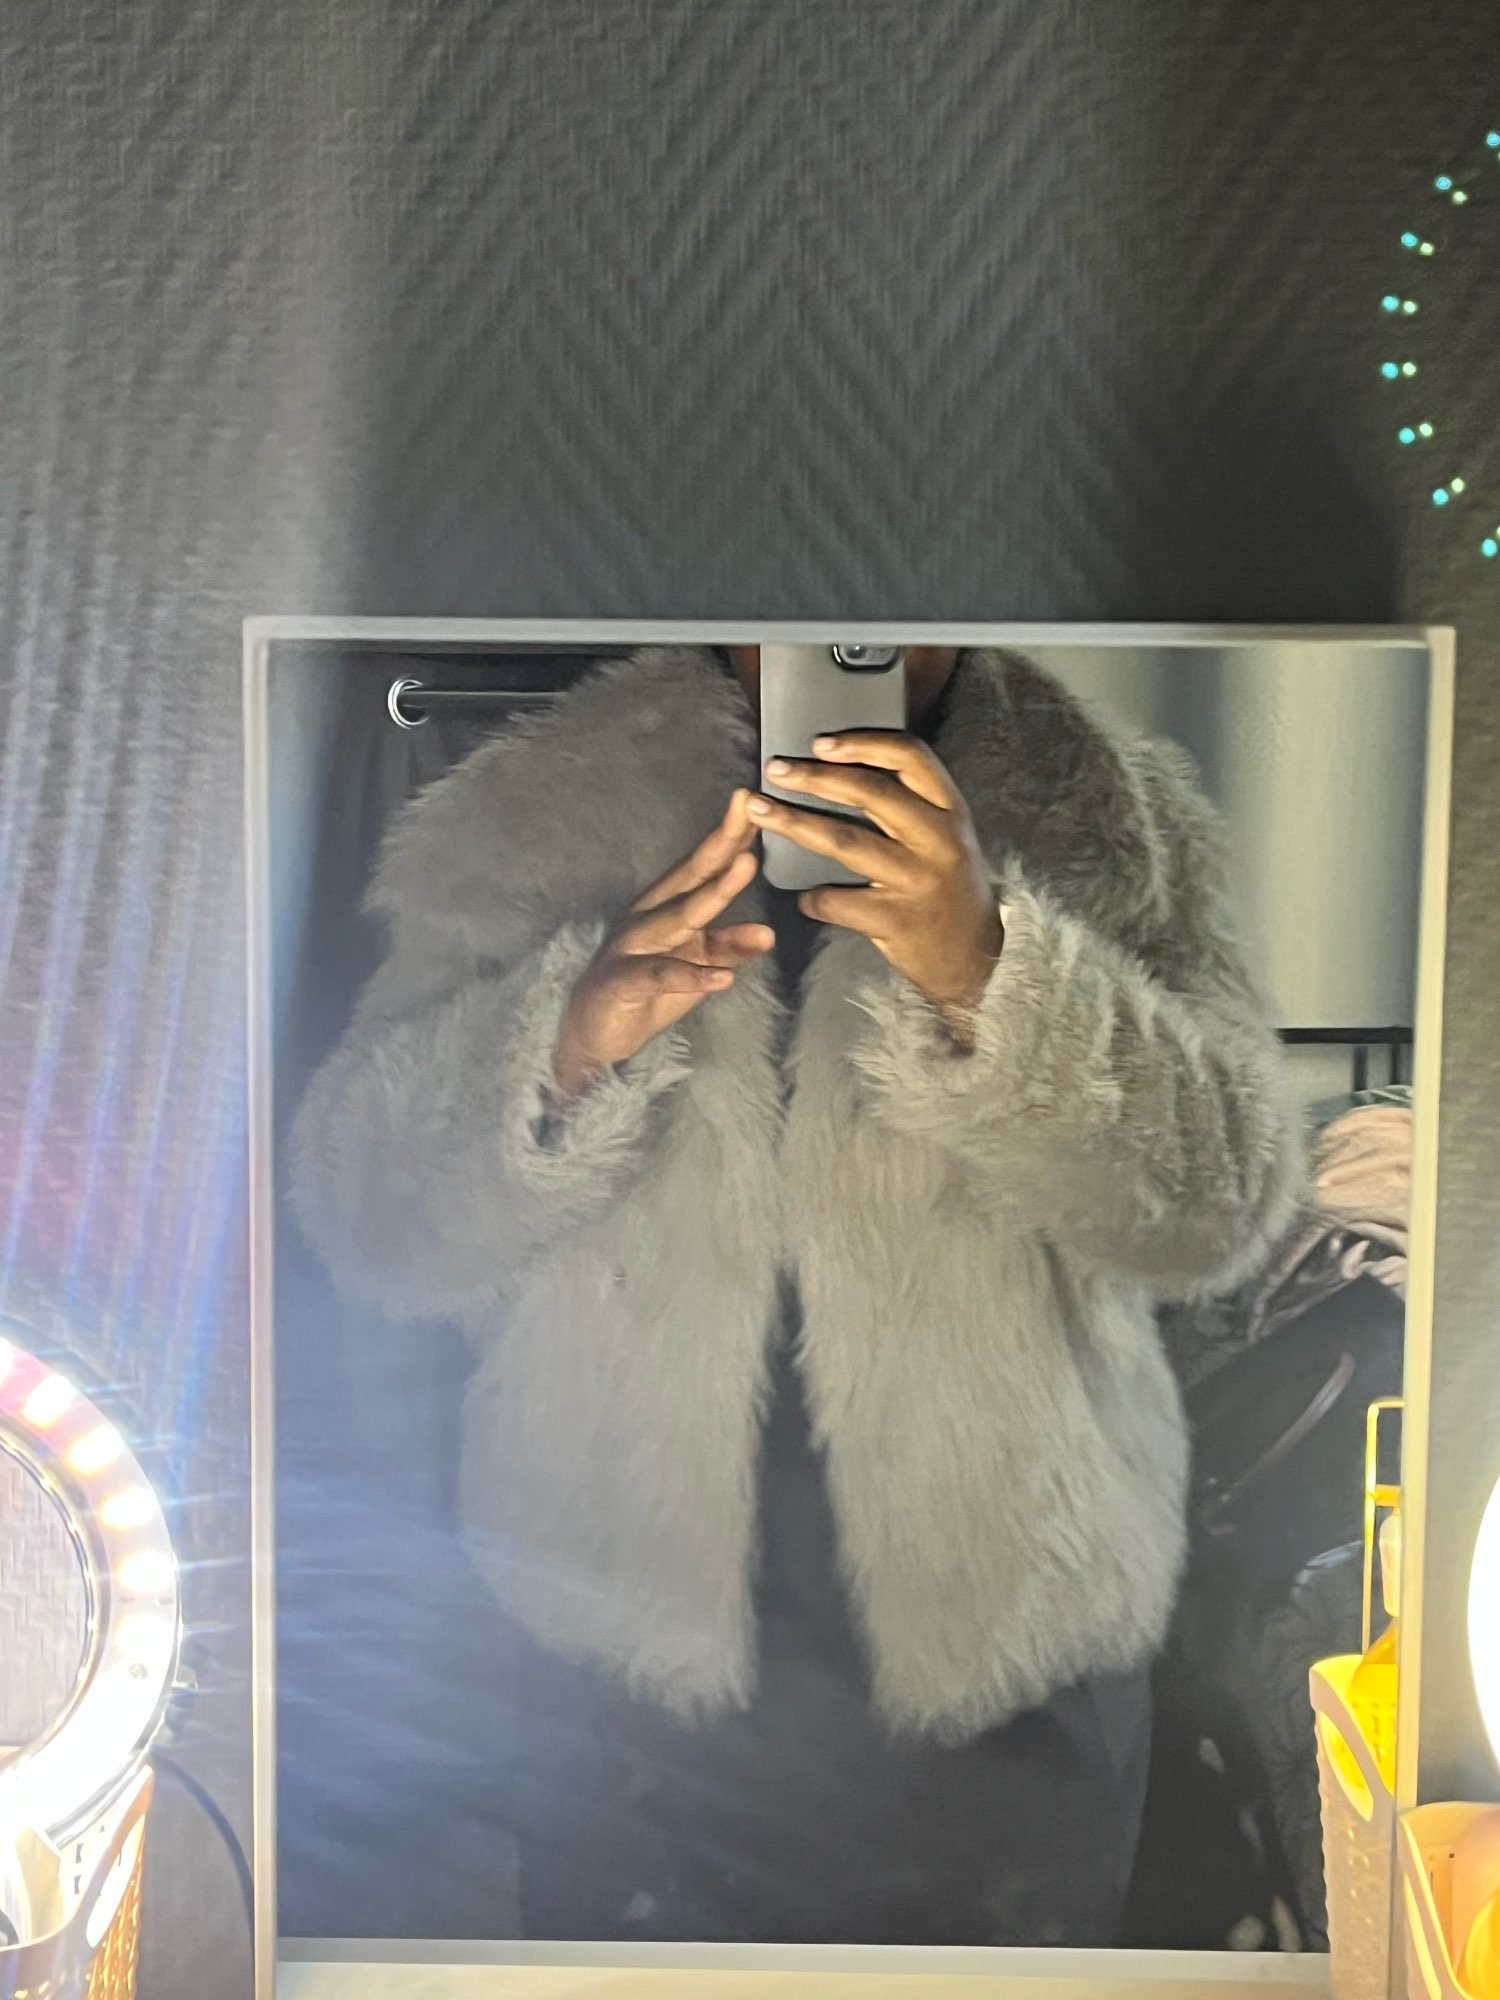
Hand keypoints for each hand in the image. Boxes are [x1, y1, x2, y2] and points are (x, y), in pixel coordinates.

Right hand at [552, 790, 773, 1097]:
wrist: (592, 1035)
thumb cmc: (646, 993)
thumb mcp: (695, 967)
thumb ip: (727, 947)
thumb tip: (768, 933)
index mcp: (666, 908)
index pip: (704, 867)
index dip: (731, 836)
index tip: (760, 804)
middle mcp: (649, 917)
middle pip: (692, 876)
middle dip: (723, 842)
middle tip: (752, 810)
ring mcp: (633, 947)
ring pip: (679, 916)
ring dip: (715, 892)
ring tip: (747, 866)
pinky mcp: (623, 983)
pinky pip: (661, 976)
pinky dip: (692, 976)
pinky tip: (721, 978)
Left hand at [748, 734, 1002, 1035]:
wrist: (974, 958)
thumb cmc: (950, 889)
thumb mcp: (947, 837)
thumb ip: (912, 804)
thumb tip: (844, 766)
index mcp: (950, 811)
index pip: (911, 758)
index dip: (863, 743)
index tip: (821, 743)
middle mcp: (938, 840)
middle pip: (871, 792)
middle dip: (816, 777)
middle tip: (776, 769)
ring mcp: (917, 880)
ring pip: (846, 841)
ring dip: (795, 823)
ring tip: (760, 812)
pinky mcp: (896, 920)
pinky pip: (839, 901)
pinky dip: (813, 897)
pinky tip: (802, 896)